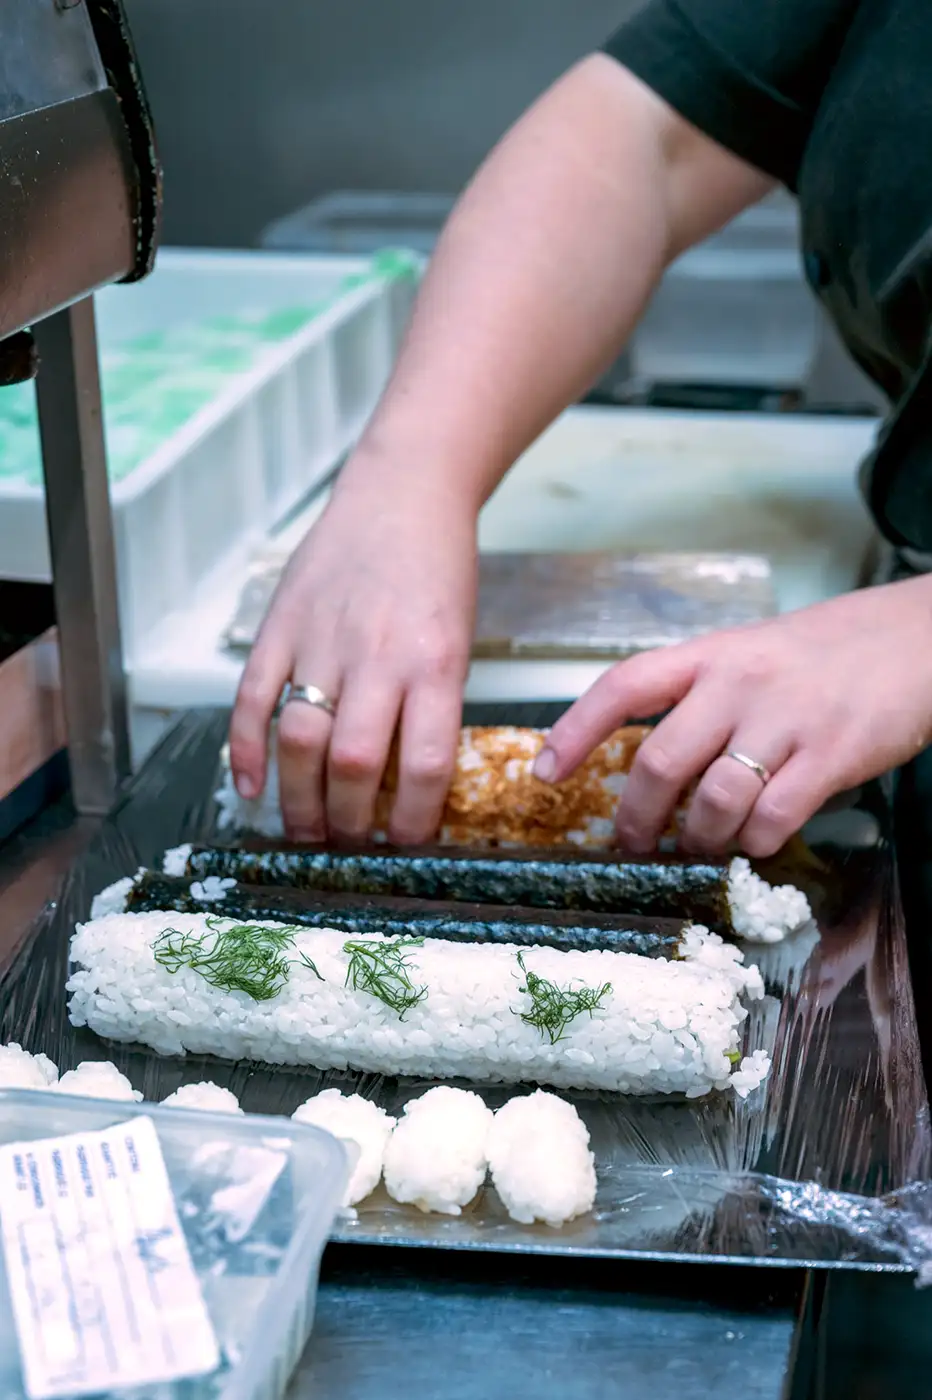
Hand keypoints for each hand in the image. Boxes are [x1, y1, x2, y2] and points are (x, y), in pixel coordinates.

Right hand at [229, 463, 475, 842]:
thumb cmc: (439, 573)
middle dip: (350, 823)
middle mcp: (379, 658)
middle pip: (355, 765)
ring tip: (306, 832)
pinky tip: (252, 788)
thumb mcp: (458, 643)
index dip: (415, 822)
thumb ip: (432, 707)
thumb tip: (407, 789)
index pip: (426, 766)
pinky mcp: (281, 625)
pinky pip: (253, 699)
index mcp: (436, 665)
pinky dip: (246, 751)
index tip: (408, 845)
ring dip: (299, 800)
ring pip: (301, 740)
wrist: (403, 495)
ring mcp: (323, 640)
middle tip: (349, 846)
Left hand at [533, 577, 931, 856]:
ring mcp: (786, 720)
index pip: (623, 687)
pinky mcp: (833, 756)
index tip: (543, 774)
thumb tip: (651, 774)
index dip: (574, 731)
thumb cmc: (821, 654)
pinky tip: (756, 838)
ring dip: (698, 838)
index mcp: (708, 654)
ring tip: (700, 846)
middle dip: (635, 818)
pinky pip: (773, 819)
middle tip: (633, 844)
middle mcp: (739, 683)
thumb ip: (698, 700)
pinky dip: (755, 842)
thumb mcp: (747, 655)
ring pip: (713, 801)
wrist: (913, 636)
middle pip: (659, 761)